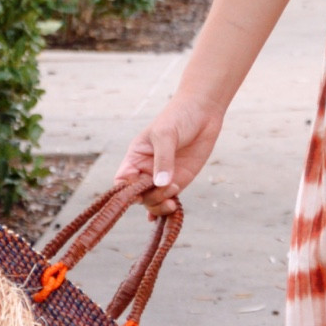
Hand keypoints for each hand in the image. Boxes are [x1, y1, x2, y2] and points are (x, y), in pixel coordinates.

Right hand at [114, 93, 224, 209]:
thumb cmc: (178, 117)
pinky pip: (169, 199)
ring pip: (153, 201)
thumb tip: (160, 184)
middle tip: (169, 188)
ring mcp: (162, 177)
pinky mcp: (179, 180)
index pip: (122, 182)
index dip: (126, 192)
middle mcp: (145, 170)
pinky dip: (168, 210)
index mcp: (135, 158)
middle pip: (138, 196)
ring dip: (161, 204)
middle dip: (151, 198)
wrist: (203, 112)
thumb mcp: (166, 134)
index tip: (139, 192)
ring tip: (174, 197)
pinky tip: (170, 214)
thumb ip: (163, 159)